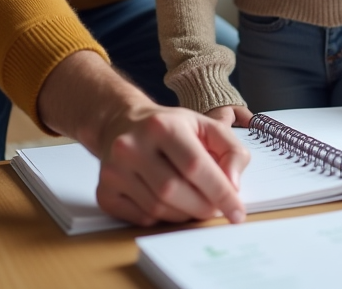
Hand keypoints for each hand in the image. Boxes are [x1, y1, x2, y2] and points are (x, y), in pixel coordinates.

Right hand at [96, 103, 250, 226]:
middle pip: (174, 191)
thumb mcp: (206, 126)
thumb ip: (231, 151)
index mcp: (163, 125)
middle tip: (215, 208)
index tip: (237, 212)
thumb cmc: (169, 127)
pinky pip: (140, 218)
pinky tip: (168, 203)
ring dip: (184, 214)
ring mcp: (114, 170)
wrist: (122, 123)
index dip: (220, 192)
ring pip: (158, 209)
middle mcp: (132, 146)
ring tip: (193, 202)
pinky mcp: (104, 191)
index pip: (195, 166)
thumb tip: (233, 186)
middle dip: (203, 206)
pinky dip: (161, 218)